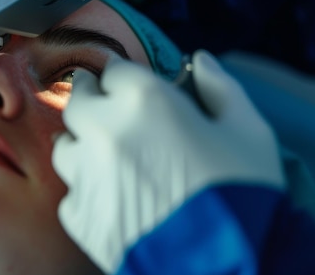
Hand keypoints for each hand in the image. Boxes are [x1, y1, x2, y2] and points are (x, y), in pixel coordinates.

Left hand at [52, 50, 284, 273]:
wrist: (225, 266)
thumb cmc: (243, 194)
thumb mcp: (248, 131)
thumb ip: (221, 88)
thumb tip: (201, 61)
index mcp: (145, 101)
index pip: (114, 69)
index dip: (121, 75)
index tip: (125, 82)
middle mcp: (105, 130)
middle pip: (79, 100)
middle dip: (92, 98)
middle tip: (107, 107)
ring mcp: (86, 174)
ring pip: (65, 144)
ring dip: (82, 142)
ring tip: (106, 153)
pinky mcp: (80, 215)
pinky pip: (71, 192)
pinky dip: (87, 189)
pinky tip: (111, 196)